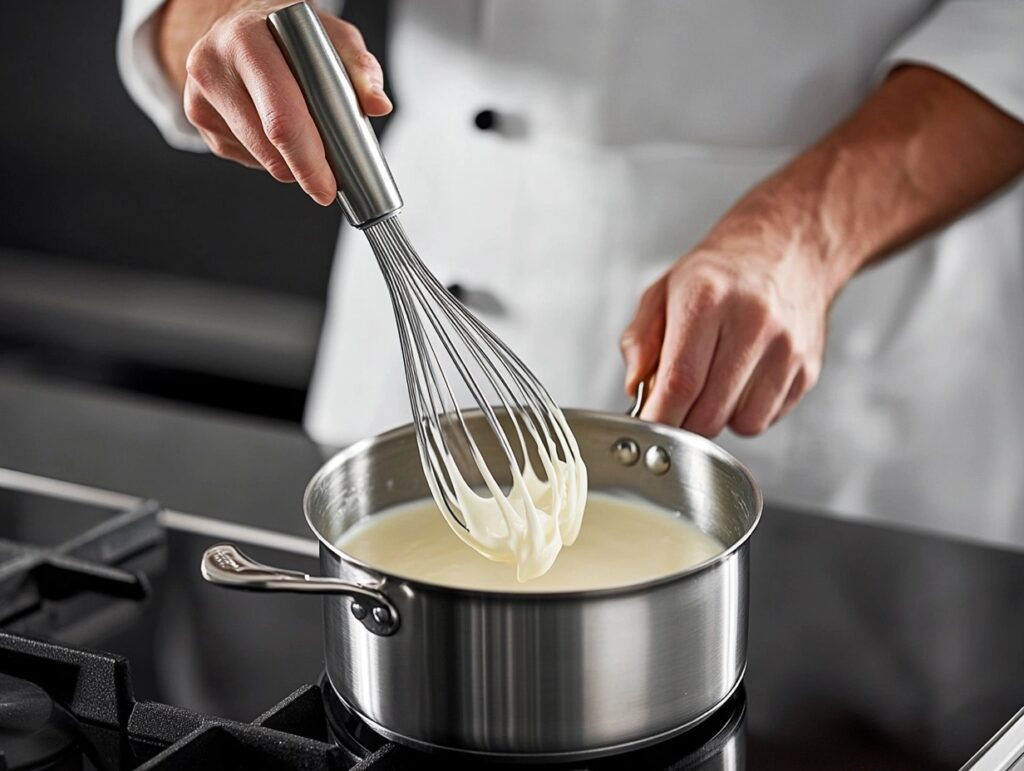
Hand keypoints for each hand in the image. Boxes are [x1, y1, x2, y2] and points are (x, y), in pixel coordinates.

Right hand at [157, 0, 392, 204]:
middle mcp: (213, 65)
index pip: (281, 116)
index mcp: (246, 39)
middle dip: (303, 170)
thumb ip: (359, 68)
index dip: (309, 158)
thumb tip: (378, 106)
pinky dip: (269, 154)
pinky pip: (245, 156)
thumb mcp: (331, 36)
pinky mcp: (197, 117)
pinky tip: (274, 127)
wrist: (237, 21)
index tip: (329, 186)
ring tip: (305, 135)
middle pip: (267, 144)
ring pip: (258, 157)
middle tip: (327, 184)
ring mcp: (199, 95)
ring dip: (289, 162)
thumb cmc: (289, 32)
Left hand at [620, 200, 831, 436]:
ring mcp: (787, 346)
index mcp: (708, 298)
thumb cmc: (720, 274)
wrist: (788, 247)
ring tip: (714, 384)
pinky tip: (742, 381)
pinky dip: (748, 412)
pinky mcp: (808, 366)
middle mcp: (753, 321)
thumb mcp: (664, 290)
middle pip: (709, 412)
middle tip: (678, 401)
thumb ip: (640, 339)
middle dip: (684, 420)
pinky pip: (768, 418)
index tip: (648, 423)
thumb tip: (636, 385)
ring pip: (743, 424)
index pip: (680, 382)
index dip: (659, 415)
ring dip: (720, 417)